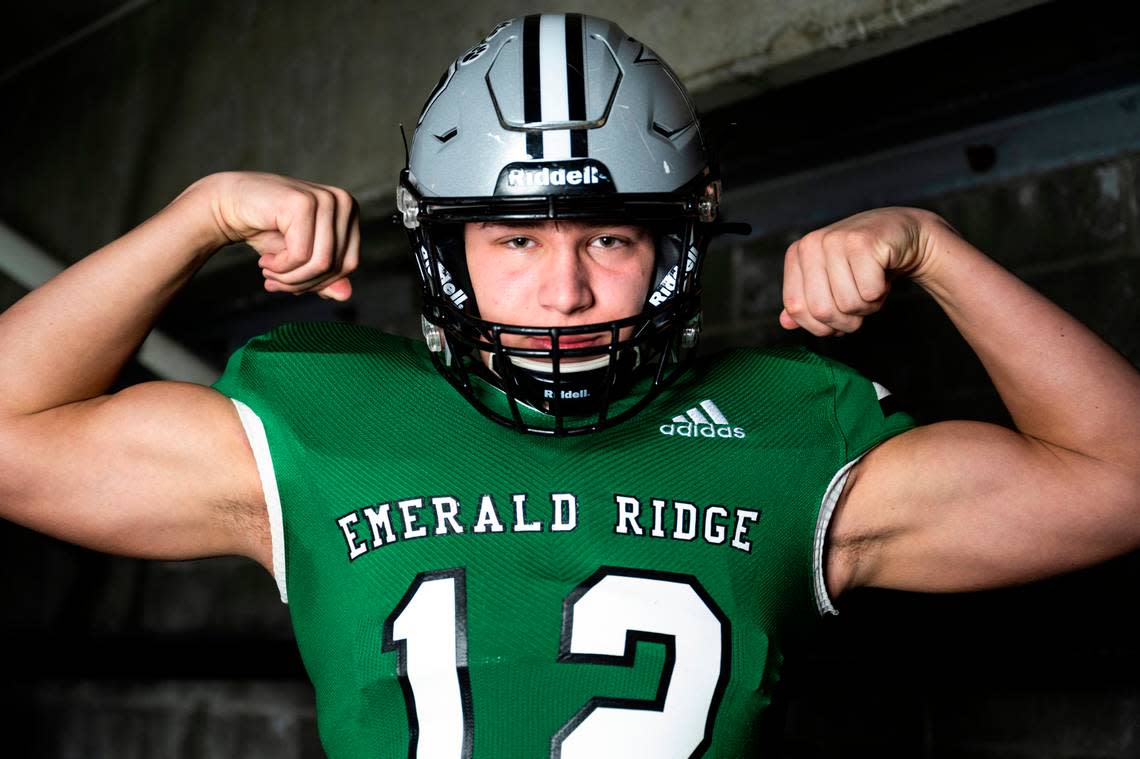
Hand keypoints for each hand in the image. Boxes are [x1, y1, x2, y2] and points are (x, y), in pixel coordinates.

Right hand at [204, 172, 359, 300]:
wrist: (228, 204)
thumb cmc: (268, 230)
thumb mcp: (302, 259)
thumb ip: (326, 277)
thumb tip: (346, 295)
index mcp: (349, 211)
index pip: (349, 263)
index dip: (321, 283)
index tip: (294, 287)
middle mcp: (343, 201)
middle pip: (337, 265)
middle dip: (304, 283)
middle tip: (275, 283)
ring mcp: (325, 200)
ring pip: (321, 263)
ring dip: (289, 278)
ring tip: (268, 273)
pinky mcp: (303, 204)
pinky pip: (301, 255)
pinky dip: (280, 267)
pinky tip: (264, 261)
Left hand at [779, 207, 939, 335]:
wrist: (903, 235)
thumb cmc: (863, 263)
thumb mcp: (829, 282)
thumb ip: (806, 301)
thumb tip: (784, 323)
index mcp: (796, 254)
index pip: (795, 308)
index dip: (820, 325)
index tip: (837, 318)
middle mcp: (811, 243)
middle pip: (822, 310)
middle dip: (847, 320)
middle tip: (860, 305)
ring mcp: (836, 239)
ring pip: (848, 304)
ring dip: (867, 306)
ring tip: (872, 286)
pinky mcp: (864, 242)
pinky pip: (870, 293)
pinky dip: (881, 294)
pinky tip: (883, 275)